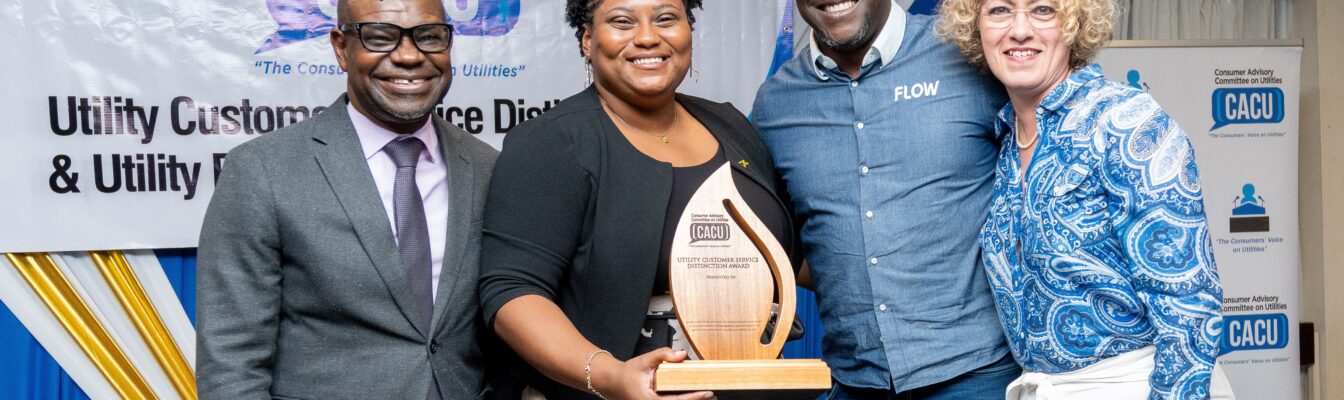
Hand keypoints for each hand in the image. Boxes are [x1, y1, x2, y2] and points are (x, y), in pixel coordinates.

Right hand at [597, 348, 714, 399]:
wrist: (614, 382)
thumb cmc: (628, 373)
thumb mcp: (644, 360)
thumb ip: (663, 355)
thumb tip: (682, 354)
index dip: (693, 397)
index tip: (707, 393)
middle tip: (712, 394)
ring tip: (707, 396)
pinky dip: (683, 398)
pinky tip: (694, 394)